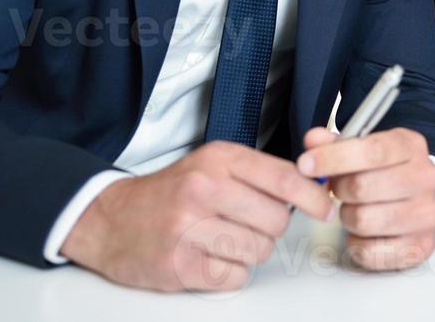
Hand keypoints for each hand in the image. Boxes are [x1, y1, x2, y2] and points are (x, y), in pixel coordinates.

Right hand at [60, 141, 333, 291]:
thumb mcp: (212, 165)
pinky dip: (229, 272)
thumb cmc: (170, 193)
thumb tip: (313, 187)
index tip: (325, 209)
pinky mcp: (180, 264)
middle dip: (271, 227)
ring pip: (259, 250)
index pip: (284, 178)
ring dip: (250, 251)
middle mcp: (204, 188)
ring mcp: (190, 227)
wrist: (110, 220)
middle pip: (276, 220)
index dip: (313, 197)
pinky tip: (210, 257)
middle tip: (248, 224)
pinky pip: (234, 276)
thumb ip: (259, 173)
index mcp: (219, 159)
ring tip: (224, 240)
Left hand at [298, 126, 434, 270]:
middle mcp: (425, 178)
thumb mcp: (363, 149)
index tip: (306, 164)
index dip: (333, 158)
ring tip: (353, 210)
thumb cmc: (385, 173)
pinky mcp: (421, 246)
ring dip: (347, 217)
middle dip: (339, 190)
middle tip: (337, 190)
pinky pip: (370, 251)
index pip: (372, 151)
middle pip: (362, 187)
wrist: (417, 200)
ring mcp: (427, 213)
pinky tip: (364, 233)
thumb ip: (335, 143)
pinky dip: (357, 244)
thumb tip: (314, 140)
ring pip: (363, 220)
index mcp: (411, 146)